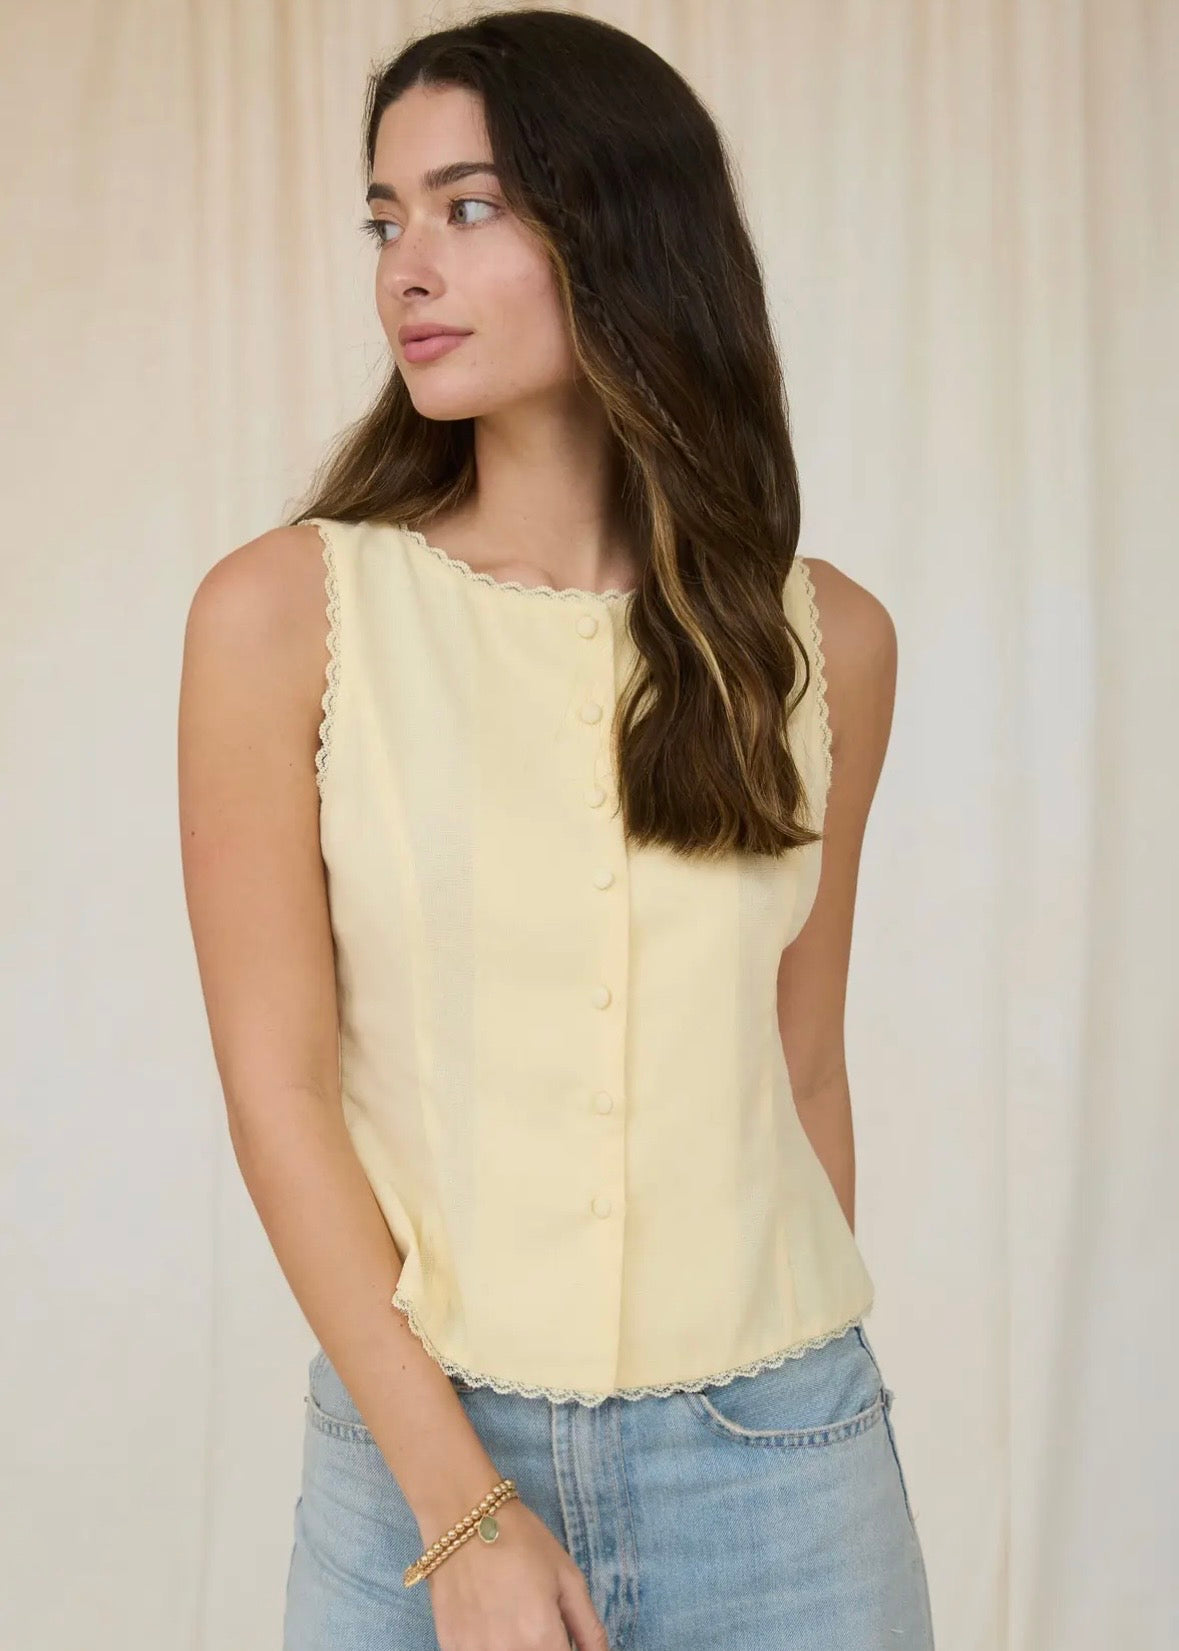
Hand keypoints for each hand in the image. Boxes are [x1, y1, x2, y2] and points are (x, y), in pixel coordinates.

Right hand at [427, 1496, 610, 1649]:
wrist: (463, 1516)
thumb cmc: (522, 1540)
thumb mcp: (568, 1578)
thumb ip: (589, 1630)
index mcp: (541, 1638)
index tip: (559, 1634)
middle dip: (541, 1647)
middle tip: (534, 1619)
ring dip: (515, 1646)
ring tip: (511, 1616)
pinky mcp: (450, 1645)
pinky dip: (489, 1643)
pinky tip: (488, 1619)